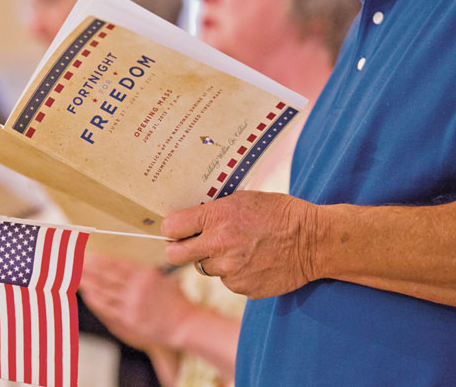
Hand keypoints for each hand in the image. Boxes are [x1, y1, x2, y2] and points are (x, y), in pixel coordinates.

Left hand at [79, 254, 194, 350]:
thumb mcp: (162, 279)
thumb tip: (121, 264)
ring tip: (75, 275)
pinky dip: (95, 300)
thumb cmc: (175, 301)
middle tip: (74, 261)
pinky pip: (107, 308)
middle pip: (107, 275)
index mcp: (146, 274)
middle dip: (89, 268)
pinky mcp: (129, 319)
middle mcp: (137, 287)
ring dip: (88, 283)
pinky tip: (86, 294)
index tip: (88, 254)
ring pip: (104, 291)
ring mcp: (132, 304)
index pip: (117, 263)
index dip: (100, 259)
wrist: (185, 325)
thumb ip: (142, 273)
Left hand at [161, 191, 318, 298]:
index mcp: (217, 217)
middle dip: (178, 249)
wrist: (314, 241)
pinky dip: (233, 273)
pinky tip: (252, 261)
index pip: (171, 227)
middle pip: (174, 255)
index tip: (175, 230)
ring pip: (203, 267)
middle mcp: (219, 244)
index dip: (171, 229)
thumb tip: (188, 220)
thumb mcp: (243, 199)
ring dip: (213, 260)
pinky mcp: (242, 286)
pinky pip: (226, 280)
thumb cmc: (280, 213)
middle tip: (188, 244)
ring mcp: (230, 269)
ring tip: (236, 248)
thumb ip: (213, 211)